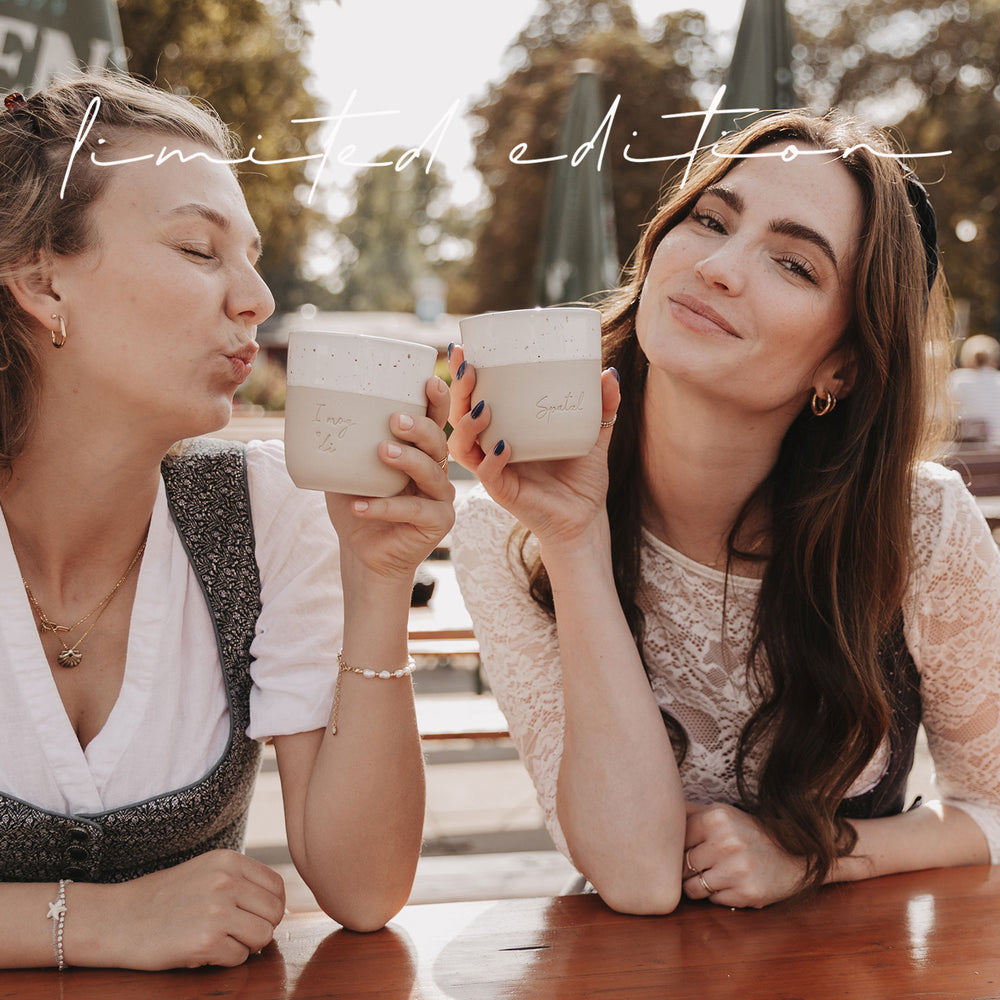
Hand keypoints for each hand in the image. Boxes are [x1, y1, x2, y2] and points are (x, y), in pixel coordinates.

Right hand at [92, 849, 285, 969]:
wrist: (116, 919)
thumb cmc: (162, 899)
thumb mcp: (205, 872)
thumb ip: (239, 881)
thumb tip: (277, 905)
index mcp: (228, 860)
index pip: (277, 886)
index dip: (271, 908)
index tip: (254, 918)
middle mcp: (226, 881)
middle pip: (274, 913)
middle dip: (261, 928)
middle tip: (237, 935)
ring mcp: (217, 910)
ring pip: (263, 936)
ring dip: (245, 946)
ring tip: (220, 942)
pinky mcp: (206, 941)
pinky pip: (239, 958)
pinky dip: (225, 960)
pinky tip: (203, 952)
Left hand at [324, 375, 454, 583]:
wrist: (361, 553)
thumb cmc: (358, 506)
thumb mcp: (347, 471)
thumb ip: (343, 446)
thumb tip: (310, 410)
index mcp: (419, 453)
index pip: (434, 420)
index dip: (437, 400)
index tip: (429, 381)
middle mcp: (435, 471)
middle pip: (437, 442)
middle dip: (420, 427)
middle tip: (395, 420)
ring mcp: (440, 498)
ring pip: (432, 472)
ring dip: (408, 460)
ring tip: (382, 452)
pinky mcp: (438, 523)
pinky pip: (415, 510)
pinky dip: (386, 507)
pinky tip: (360, 505)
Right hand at [446, 344, 620, 548]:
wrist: (586, 518)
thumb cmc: (581, 476)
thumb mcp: (593, 434)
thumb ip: (601, 406)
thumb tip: (610, 373)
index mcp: (505, 428)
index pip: (475, 397)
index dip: (464, 375)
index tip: (463, 347)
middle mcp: (492, 446)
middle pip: (460, 415)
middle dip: (459, 390)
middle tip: (469, 367)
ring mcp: (494, 470)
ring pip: (462, 445)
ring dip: (468, 423)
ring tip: (484, 406)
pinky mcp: (503, 492)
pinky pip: (488, 474)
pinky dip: (492, 459)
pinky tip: (504, 445)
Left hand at [682, 801, 807, 907]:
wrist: (795, 855)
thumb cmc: (750, 833)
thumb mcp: (724, 813)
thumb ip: (691, 812)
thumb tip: (655, 808)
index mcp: (716, 817)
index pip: (675, 840)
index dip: (678, 848)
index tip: (688, 849)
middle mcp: (726, 841)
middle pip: (681, 866)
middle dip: (687, 869)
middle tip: (701, 865)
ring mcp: (737, 869)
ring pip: (692, 888)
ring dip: (699, 885)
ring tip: (714, 875)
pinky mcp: (747, 893)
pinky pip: (713, 900)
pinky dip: (718, 895)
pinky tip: (732, 884)